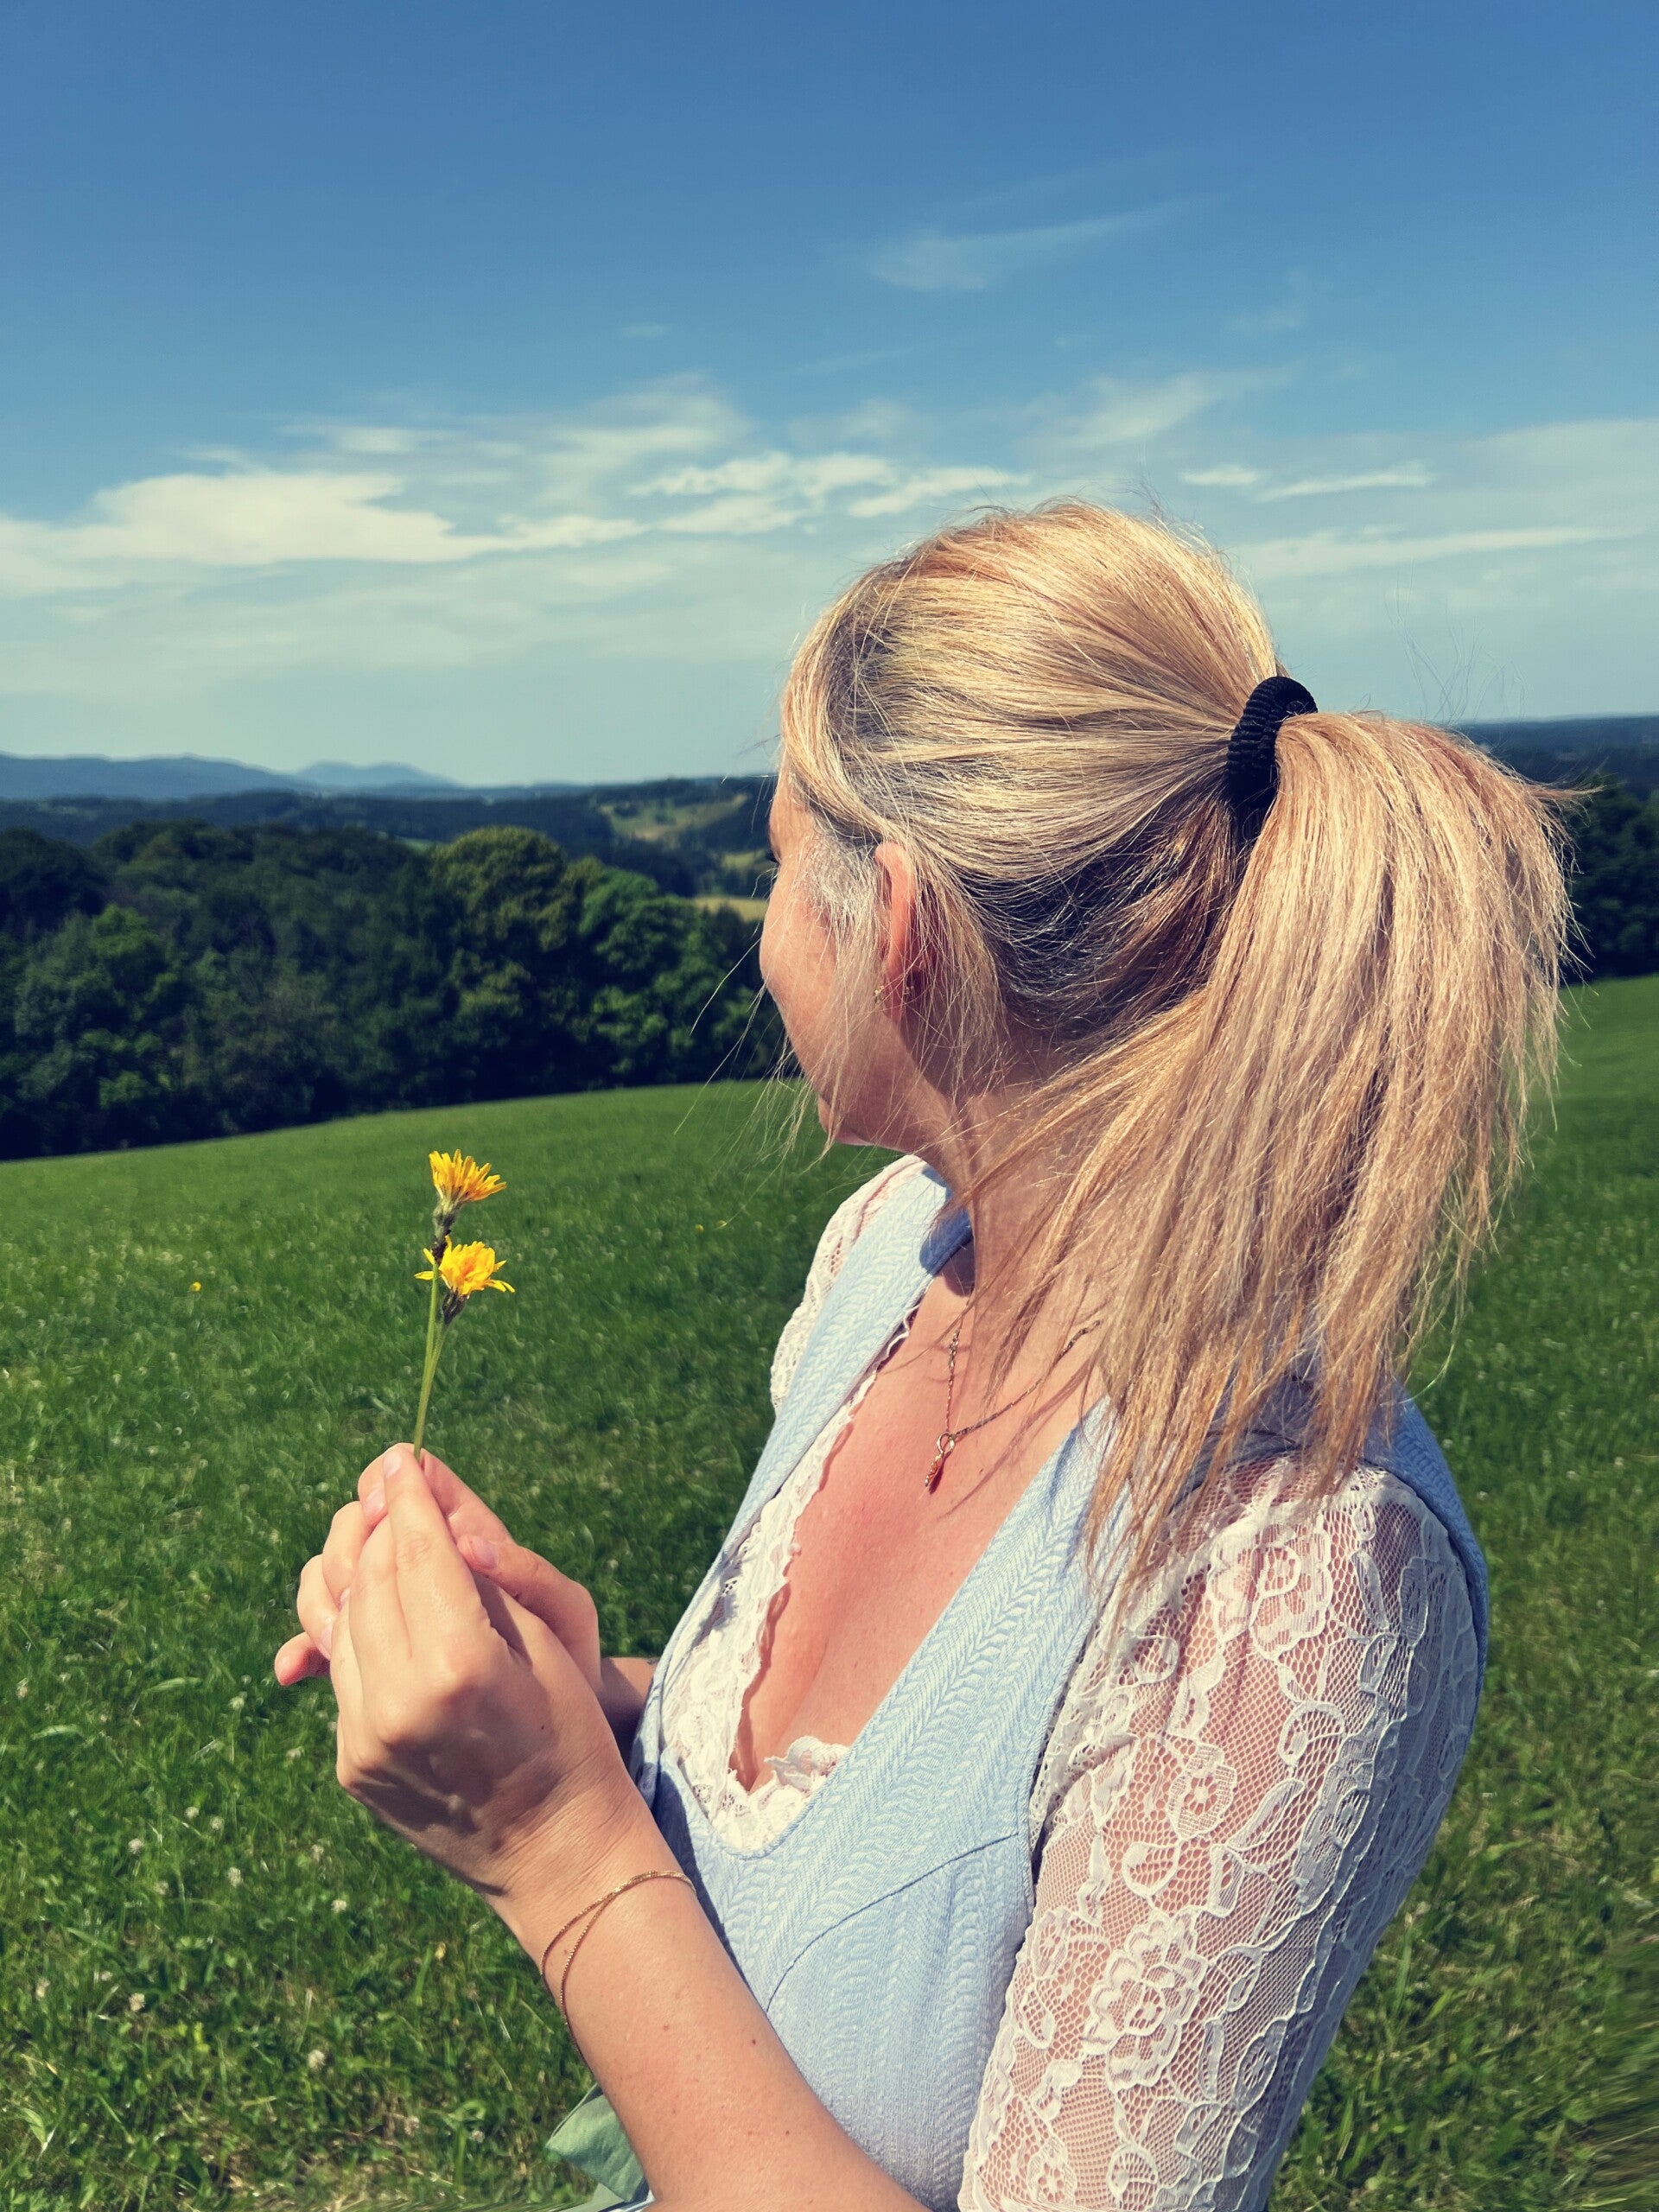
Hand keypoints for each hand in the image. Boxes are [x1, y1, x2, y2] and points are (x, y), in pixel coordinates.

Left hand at [327, 1447, 641, 1923]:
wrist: (552, 1849)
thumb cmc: (569, 1732)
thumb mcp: (546, 1641)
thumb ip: (482, 1577)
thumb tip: (436, 1511)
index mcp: (461, 1662)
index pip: (419, 1552)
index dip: (409, 1496)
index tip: (401, 1455)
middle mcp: (401, 1699)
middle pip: (369, 1578)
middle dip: (375, 1522)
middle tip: (383, 1484)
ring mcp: (367, 1737)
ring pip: (340, 1621)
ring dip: (353, 1569)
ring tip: (371, 1533)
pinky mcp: (351, 1763)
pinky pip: (340, 1672)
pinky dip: (352, 1627)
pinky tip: (370, 1599)